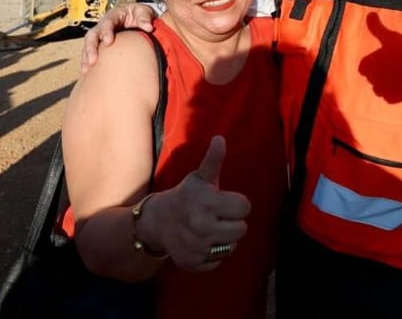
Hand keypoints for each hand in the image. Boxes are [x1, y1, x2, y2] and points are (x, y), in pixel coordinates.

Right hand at [81, 3, 156, 72]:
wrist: (136, 16)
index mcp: (114, 16)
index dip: (106, 32)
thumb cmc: (138, 13)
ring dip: (86, 58)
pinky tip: (87, 73)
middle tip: (93, 60)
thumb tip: (148, 27)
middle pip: (92, 35)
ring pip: (88, 45)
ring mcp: (101, 35)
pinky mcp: (101, 45)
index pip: (107, 23)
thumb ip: (144, 18)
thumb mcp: (143, 11)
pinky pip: (91, 53)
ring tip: (86, 70)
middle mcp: (104, 25)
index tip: (108, 41)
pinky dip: (88, 62)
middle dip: (91, 48)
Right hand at [155, 136, 250, 271]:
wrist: (157, 221)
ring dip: (225, 238)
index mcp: (208, 202)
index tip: (225, 201)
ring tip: (212, 228)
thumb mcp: (200, 177)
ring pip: (232, 247)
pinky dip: (214, 253)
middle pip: (242, 229)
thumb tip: (220, 138)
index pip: (245, 207)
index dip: (238, 204)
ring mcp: (197, 247)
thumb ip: (213, 160)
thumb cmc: (186, 195)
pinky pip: (219, 261)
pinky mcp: (193, 263)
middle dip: (233, 221)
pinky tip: (203, 242)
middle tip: (218, 216)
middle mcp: (202, 226)